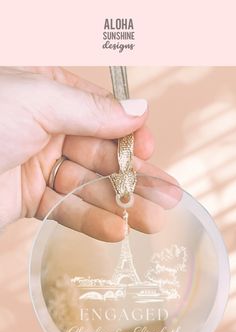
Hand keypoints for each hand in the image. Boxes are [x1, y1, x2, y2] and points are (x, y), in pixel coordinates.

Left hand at [0, 67, 175, 239]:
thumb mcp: (39, 100)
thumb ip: (92, 110)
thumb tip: (138, 111)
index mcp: (49, 95)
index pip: (101, 114)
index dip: (130, 135)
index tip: (151, 152)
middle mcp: (46, 129)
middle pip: (101, 154)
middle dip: (135, 177)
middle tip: (169, 196)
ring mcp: (38, 165)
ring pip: (88, 187)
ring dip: (120, 206)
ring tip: (153, 221)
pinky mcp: (28, 200)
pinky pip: (66, 210)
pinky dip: (91, 221)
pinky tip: (117, 231)